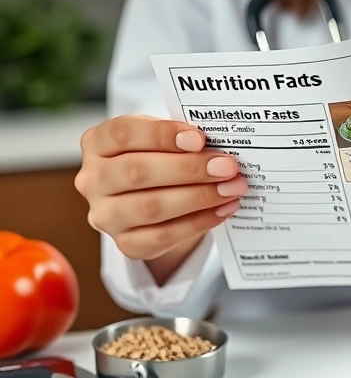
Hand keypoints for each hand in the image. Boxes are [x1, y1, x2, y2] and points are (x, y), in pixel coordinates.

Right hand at [75, 115, 245, 261]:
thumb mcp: (164, 140)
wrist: (156, 200)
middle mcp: (93, 180)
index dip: (161, 135)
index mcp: (97, 143)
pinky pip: (163, 236)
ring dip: (198, 197)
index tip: (199, 138)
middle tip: (227, 167)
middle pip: (137, 172)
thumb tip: (218, 148)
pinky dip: (199, 222)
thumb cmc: (161, 159)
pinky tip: (223, 210)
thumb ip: (182, 139)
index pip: (123, 134)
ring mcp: (105, 216)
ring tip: (231, 188)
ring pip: (150, 207)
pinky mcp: (126, 244)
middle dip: (189, 169)